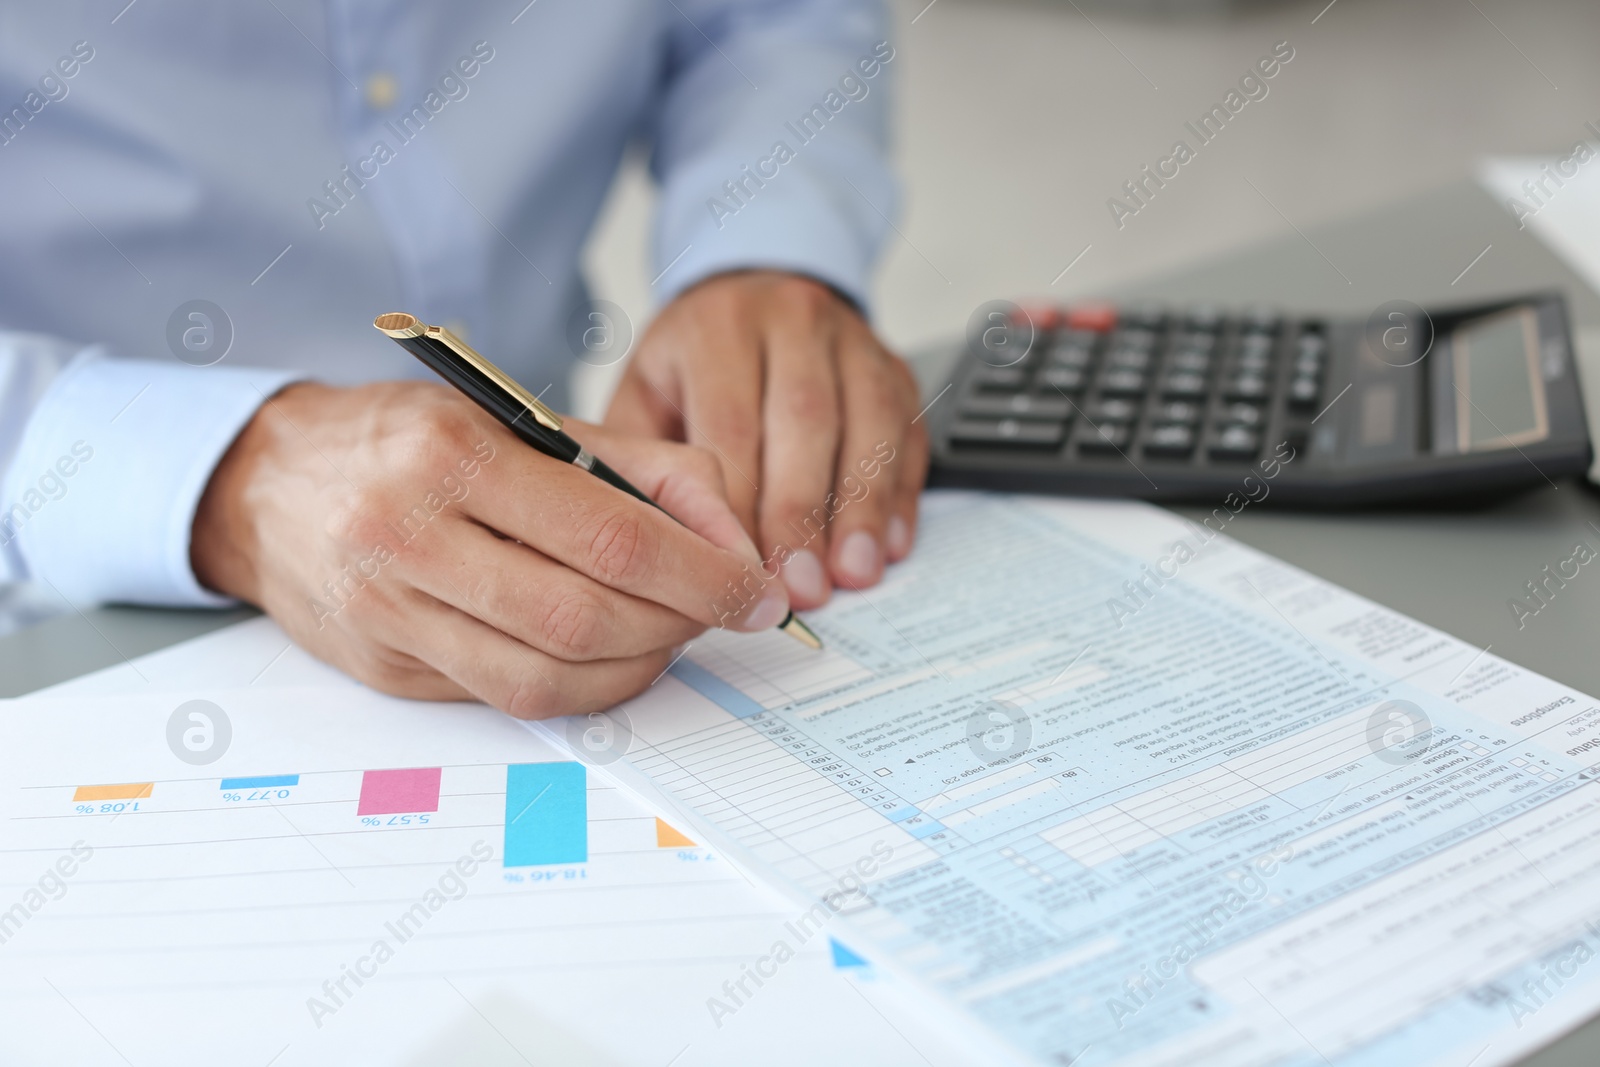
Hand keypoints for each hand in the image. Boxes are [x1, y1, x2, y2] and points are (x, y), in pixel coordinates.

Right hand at [191, 381, 786, 717]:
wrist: (269, 484)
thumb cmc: (409, 440)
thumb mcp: (522, 418)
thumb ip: (640, 468)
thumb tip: (731, 536)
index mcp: (452, 455)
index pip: (613, 536)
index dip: (704, 574)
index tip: (756, 590)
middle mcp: (411, 537)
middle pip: (587, 616)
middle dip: (681, 624)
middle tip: (724, 610)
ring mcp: (391, 615)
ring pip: (548, 677)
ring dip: (639, 666)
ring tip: (672, 632)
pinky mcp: (388, 671)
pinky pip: (509, 697)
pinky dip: (583, 686)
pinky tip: (613, 655)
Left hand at [605, 271, 928, 609]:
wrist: (751, 292)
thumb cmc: (694, 361)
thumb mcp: (645, 392)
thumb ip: (647, 462)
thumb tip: (660, 547)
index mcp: (719, 327)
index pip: (732, 422)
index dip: (740, 503)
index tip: (740, 570)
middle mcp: (792, 320)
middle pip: (805, 421)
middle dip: (804, 514)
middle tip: (803, 586)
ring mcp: (852, 340)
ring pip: (868, 423)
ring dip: (863, 508)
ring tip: (854, 574)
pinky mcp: (894, 367)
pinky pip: (907, 431)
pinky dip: (901, 493)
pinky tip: (891, 544)